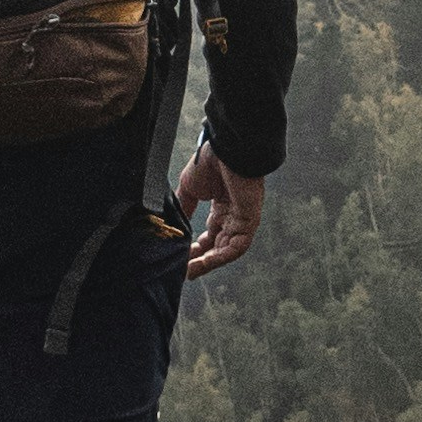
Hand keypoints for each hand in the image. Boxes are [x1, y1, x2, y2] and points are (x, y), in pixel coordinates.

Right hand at [176, 141, 263, 277]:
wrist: (226, 150)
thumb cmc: (209, 163)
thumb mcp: (189, 189)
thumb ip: (183, 208)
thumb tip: (172, 226)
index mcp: (220, 208)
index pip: (209, 236)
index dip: (194, 250)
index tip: (179, 260)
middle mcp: (232, 217)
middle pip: (216, 247)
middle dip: (198, 260)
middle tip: (181, 270)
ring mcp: (241, 220)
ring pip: (225, 251)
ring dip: (207, 263)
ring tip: (188, 271)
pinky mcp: (249, 222)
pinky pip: (236, 247)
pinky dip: (219, 257)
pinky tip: (202, 262)